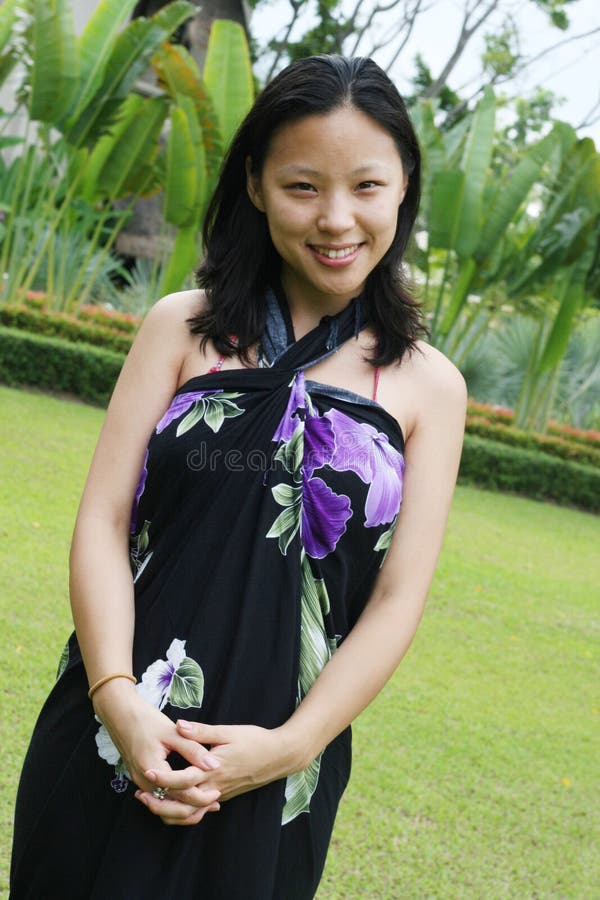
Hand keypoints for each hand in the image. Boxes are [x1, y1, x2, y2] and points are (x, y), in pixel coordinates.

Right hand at [93, 682, 221, 824]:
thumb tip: (215, 765)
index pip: (180, 793)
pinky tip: (189, 795)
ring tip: (206, 804)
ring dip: (184, 809)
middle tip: (216, 804)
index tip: (218, 792)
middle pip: (171, 807)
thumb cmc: (146, 720)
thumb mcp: (173, 733)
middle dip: (194, 809)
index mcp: (152, 771)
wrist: (120, 714)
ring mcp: (141, 783)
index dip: (201, 796)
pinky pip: (160, 799)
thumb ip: (193, 750)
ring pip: (164, 807)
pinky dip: (175, 802)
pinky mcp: (142, 780)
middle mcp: (144, 782)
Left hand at [135, 721, 298, 821]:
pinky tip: (175, 803)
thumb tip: (179, 725)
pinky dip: (187, 811)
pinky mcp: (224, 795)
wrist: (279, 756)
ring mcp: (220, 793)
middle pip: (183, 803)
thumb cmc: (255, 740)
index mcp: (215, 769)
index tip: (148, 772)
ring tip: (152, 801)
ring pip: (192, 812)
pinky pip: (202, 810)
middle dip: (160, 802)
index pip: (184, 779)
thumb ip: (202, 731)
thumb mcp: (228, 731)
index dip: (164, 778)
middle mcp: (216, 786)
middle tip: (140, 795)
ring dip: (171, 811)